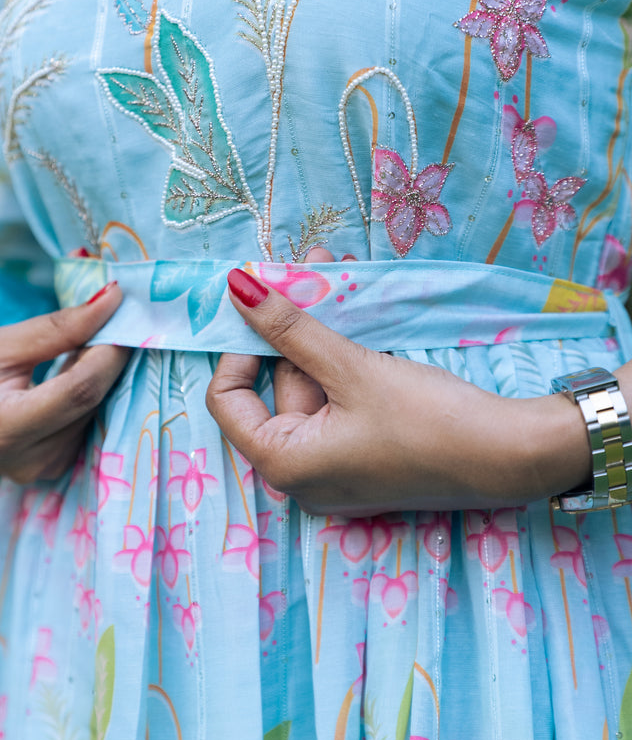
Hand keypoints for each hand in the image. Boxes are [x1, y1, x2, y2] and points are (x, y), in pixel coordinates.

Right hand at [0, 282, 128, 482]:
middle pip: (90, 402)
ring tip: (82, 346)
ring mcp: (45, 469)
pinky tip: (80, 371)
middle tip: (112, 321)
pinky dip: (92, 392)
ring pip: (96, 412)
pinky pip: (90, 422)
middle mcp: (29, 460)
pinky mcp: (56, 467)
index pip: (79, 390)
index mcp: (4, 429)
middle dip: (108, 358)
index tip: (124, 316)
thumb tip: (112, 299)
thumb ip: (59, 327)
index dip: (108, 353)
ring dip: (100, 374)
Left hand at [207, 269, 591, 515]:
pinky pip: (337, 399)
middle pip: (275, 387)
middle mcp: (300, 474)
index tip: (264, 304)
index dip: (239, 348)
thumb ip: (291, 327)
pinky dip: (342, 358)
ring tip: (335, 271)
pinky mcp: (363, 452)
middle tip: (309, 266)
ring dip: (321, 332)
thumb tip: (236, 287)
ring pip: (311, 385)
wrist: (512, 458)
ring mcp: (334, 465)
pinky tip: (355, 311)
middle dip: (292, 325)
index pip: (227, 400)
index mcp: (283, 465)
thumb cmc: (429, 421)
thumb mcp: (353, 369)